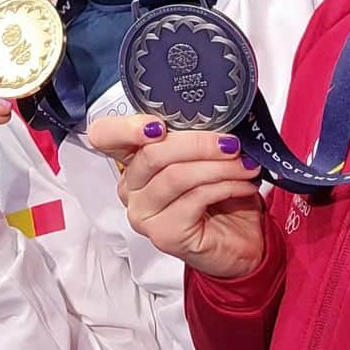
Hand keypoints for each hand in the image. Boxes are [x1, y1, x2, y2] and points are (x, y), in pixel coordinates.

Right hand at [88, 115, 265, 279]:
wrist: (241, 241)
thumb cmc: (222, 194)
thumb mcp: (205, 155)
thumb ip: (193, 133)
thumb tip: (213, 109)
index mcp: (133, 160)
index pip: (105, 136)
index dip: (125, 127)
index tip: (158, 125)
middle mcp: (131, 188)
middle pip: (152, 153)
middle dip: (198, 143)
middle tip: (231, 143)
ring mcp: (144, 214)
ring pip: (177, 175)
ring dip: (218, 166)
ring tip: (244, 164)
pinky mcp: (164, 235)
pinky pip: (195, 198)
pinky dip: (226, 185)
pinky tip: (243, 183)